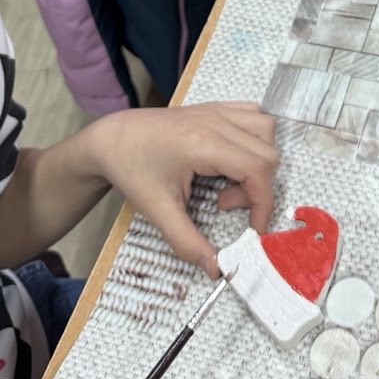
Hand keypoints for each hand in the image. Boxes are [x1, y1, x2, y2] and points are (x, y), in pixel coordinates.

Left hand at [91, 103, 276, 278]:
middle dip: (257, 187)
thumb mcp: (158, 211)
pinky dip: (254, 138)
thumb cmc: (132, 169)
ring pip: (265, 129)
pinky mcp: (213, 109)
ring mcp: (215, 110)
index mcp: (203, 143)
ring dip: (259, 160)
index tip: (252, 228)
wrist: (112, 139)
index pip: (257, 169)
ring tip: (229, 180)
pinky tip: (232, 158)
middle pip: (267, 152)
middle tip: (224, 203)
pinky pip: (252, 116)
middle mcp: (215, 121)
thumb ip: (188, 243)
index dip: (262, 203)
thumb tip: (217, 270)